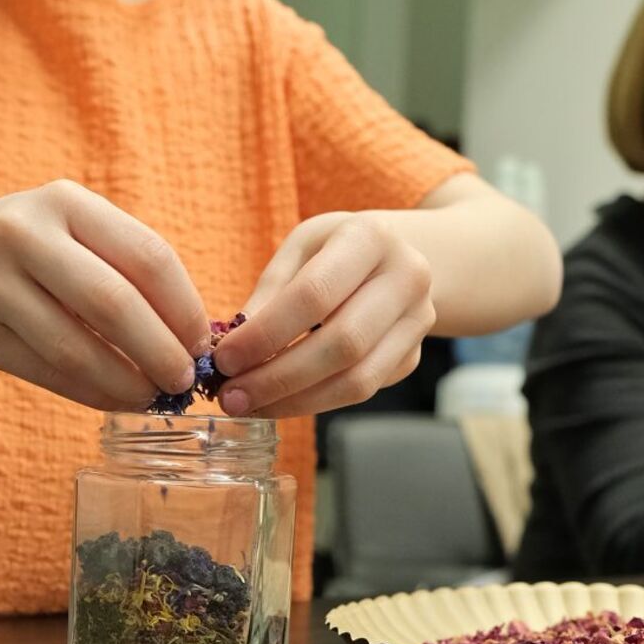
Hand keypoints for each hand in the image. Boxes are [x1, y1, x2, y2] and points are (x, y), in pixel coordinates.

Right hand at [0, 179, 208, 409]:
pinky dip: (91, 394)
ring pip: (77, 348)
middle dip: (160, 351)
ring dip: (126, 382)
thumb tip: (192, 338)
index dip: (184, 307)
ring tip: (153, 397)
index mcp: (66, 202)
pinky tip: (115, 398)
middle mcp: (25, 235)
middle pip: (114, 303)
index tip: (203, 343)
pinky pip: (47, 373)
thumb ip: (124, 268)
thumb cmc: (24, 250)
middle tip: (184, 380)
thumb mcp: (70, 230)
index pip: (147, 256)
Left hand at [211, 211, 434, 417]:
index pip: (314, 294)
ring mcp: (418, 322)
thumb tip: (235, 350)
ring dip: (296, 401)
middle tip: (233, 396)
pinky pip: (362, 392)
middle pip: (342, 344)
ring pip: (356, 380)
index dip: (266, 333)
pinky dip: (316, 402)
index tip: (225, 359)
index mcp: (371, 238)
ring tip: (251, 405)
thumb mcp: (300, 248)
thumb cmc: (336, 249)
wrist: (397, 257)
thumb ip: (270, 292)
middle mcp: (407, 279)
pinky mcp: (413, 357)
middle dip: (279, 377)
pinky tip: (281, 401)